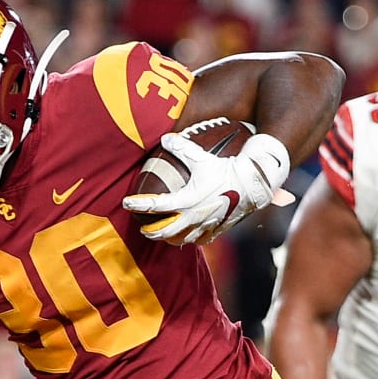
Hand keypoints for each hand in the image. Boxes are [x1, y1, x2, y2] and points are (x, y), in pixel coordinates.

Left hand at [124, 132, 289, 245]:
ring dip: (168, 238)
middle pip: (165, 230)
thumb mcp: (201, 157)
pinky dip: (188, 240)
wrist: (251, 186)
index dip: (138, 204)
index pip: (156, 205)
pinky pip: (198, 240)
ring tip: (161, 234)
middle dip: (151, 231)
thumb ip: (181, 147)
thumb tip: (164, 138)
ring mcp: (206, 226)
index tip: (126, 202)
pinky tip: (184, 237)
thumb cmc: (225, 170)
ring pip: (181, 239)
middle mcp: (194, 217)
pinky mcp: (216, 230)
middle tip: (142, 228)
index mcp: (188, 200)